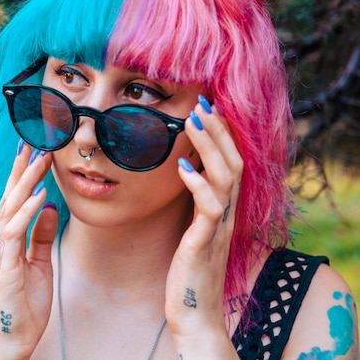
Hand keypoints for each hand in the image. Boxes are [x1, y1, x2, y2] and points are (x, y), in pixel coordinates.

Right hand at [0, 143, 57, 359]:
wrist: (10, 343)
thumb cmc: (24, 306)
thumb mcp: (39, 264)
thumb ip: (42, 236)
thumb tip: (49, 206)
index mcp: (3, 243)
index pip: (12, 203)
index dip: (20, 177)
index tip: (31, 151)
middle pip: (8, 199)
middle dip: (22, 170)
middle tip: (35, 143)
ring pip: (10, 210)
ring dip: (26, 183)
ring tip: (40, 159)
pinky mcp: (5, 268)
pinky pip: (15, 233)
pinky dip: (28, 212)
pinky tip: (40, 195)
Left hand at [165, 97, 241, 358]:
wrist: (195, 313)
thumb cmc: (190, 269)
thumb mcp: (195, 228)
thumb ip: (197, 202)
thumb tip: (187, 172)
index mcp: (222, 208)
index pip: (230, 162)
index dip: (222, 134)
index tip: (207, 107)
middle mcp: (226, 213)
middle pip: (233, 162)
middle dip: (218, 130)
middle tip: (202, 103)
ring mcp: (218, 228)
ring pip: (225, 178)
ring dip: (209, 147)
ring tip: (192, 121)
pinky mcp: (204, 243)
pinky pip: (209, 209)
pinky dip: (198, 185)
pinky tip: (183, 167)